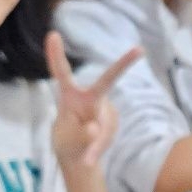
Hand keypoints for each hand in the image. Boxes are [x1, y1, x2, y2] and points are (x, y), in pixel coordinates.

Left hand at [48, 33, 139, 169]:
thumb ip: (80, 135)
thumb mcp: (67, 140)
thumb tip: (94, 127)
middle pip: (107, 81)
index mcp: (69, 96)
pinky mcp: (111, 121)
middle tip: (139, 50)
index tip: (52, 34)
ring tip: (85, 157)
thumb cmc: (68, 141)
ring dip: (95, 144)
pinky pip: (106, 137)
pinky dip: (97, 149)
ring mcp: (104, 109)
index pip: (62, 73)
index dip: (55, 55)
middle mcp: (90, 98)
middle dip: (123, 64)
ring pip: (104, 126)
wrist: (78, 154)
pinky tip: (89, 157)